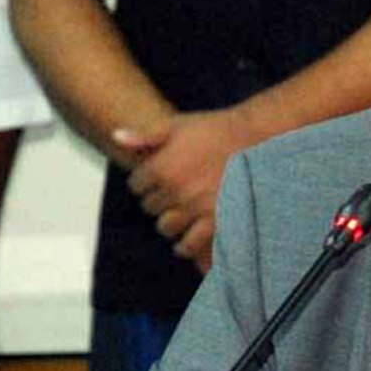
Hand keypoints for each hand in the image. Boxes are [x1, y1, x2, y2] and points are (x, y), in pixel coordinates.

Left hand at [116, 108, 261, 272]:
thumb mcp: (178, 125)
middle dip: (158, 199)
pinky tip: (183, 242)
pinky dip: (184, 245)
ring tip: (178, 214)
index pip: (136, 185)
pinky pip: (190, 243)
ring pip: (165, 226)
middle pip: (150, 206)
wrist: (255, 138)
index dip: (145, 179)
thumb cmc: (216, 129)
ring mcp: (195, 208)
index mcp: (162, 167)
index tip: (156, 176)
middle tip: (172, 192)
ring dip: (169, 221)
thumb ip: (146, 135)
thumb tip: (116, 136)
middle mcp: (175, 190)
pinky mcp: (214, 220)